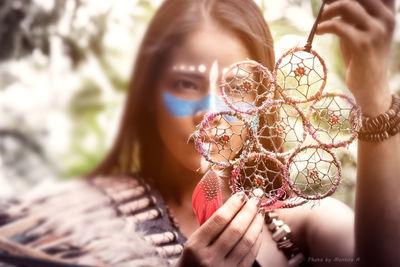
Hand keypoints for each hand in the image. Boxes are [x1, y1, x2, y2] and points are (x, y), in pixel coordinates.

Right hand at [176, 193, 263, 266]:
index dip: (233, 205)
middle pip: (235, 229)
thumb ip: (209, 226)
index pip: (219, 220)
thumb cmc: (191, 260)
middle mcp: (210, 258)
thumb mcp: (192, 243)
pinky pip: (251, 255)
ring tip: (259, 213)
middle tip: (254, 200)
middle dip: (248, 212)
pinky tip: (258, 230)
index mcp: (195, 246)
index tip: (241, 195)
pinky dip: (257, 239)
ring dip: (256, 224)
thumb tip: (232, 205)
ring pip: (246, 242)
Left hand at [317, 0, 395, 115]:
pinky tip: (318, 31)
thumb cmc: (361, 57)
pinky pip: (339, 26)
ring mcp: (376, 31)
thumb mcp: (358, 31)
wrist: (370, 86)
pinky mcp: (363, 44)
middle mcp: (386, 18)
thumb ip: (350, 15)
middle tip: (323, 4)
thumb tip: (329, 0)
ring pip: (348, 5)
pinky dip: (324, 26)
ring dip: (327, 11)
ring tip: (319, 21)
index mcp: (388, 13)